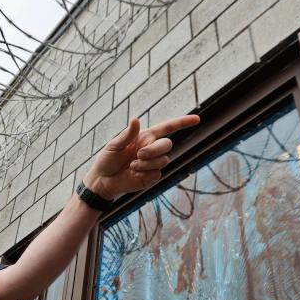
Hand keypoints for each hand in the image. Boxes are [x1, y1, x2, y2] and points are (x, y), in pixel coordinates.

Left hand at [82, 115, 199, 199]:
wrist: (102, 180)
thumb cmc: (106, 160)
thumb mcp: (114, 145)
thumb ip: (127, 134)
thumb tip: (136, 119)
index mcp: (145, 137)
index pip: (168, 128)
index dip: (183, 122)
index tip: (197, 119)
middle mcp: (151, 149)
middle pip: (167, 145)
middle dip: (154, 150)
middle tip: (138, 155)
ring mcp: (152, 163)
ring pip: (163, 160)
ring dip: (148, 163)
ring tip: (132, 166)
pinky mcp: (151, 177)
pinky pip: (157, 173)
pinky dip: (146, 173)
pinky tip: (134, 173)